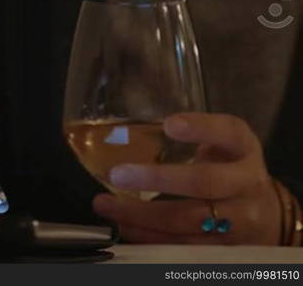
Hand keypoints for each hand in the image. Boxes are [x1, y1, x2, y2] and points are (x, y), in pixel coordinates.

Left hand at [93, 113, 280, 244]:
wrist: (265, 214)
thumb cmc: (229, 170)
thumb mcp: (222, 146)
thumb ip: (192, 137)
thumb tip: (125, 134)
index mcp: (244, 150)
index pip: (228, 133)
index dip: (201, 128)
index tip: (169, 124)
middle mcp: (246, 183)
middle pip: (203, 182)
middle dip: (157, 179)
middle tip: (118, 175)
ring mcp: (239, 220)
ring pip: (187, 220)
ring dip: (141, 214)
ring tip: (106, 205)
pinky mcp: (224, 248)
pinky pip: (181, 244)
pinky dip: (148, 236)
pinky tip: (123, 226)